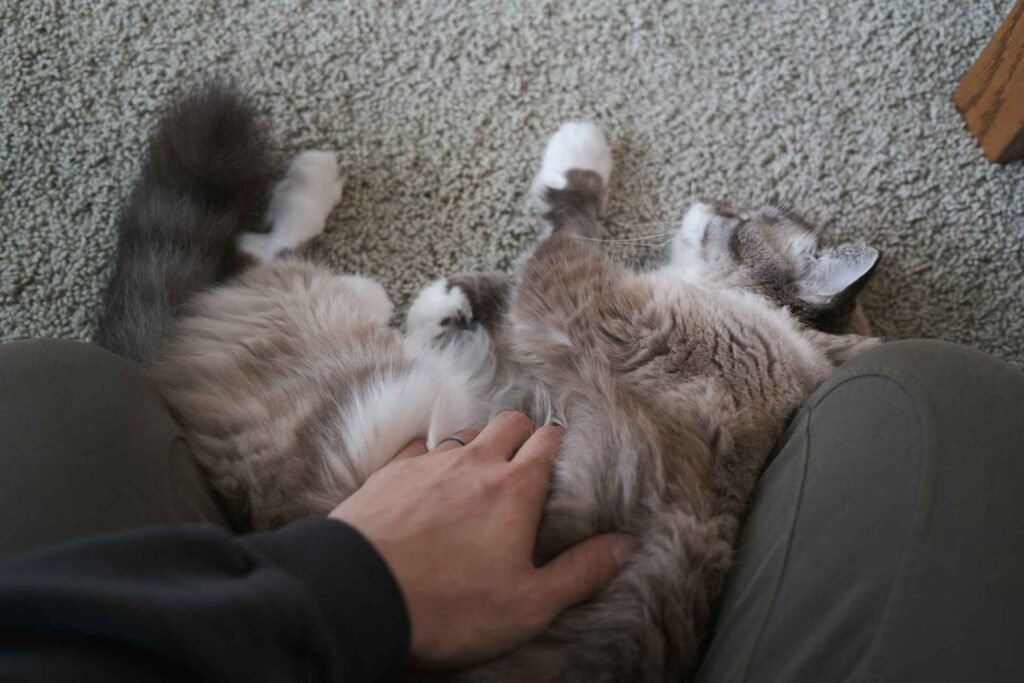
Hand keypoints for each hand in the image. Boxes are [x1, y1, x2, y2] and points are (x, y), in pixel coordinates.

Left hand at [330, 411, 633, 667]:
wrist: (359, 595)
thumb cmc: (450, 605)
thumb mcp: (529, 603)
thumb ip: (581, 572)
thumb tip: (624, 545)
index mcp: (515, 489)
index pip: (548, 442)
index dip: (559, 442)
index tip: (563, 450)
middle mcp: (474, 463)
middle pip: (508, 422)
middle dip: (523, 431)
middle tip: (526, 455)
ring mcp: (428, 464)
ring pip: (464, 432)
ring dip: (478, 443)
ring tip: (479, 468)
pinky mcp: (389, 473)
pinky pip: (418, 448)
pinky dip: (429, 455)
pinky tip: (426, 475)